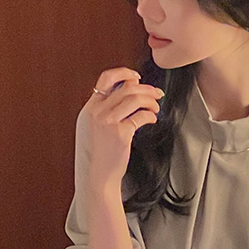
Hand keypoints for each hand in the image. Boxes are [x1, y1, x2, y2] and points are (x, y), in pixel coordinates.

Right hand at [85, 67, 163, 193]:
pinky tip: (152, 120)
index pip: (106, 78)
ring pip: (135, 99)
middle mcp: (97, 112)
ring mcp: (108, 122)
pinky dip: (150, 116)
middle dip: (146, 88)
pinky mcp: (120, 134)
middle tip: (157, 93)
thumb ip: (111, 106)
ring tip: (155, 107)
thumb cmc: (102, 152)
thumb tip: (132, 84)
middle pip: (126, 88)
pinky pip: (141, 117)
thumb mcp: (99, 125)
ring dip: (150, 101)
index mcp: (91, 108)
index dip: (123, 73)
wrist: (99, 175)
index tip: (137, 77)